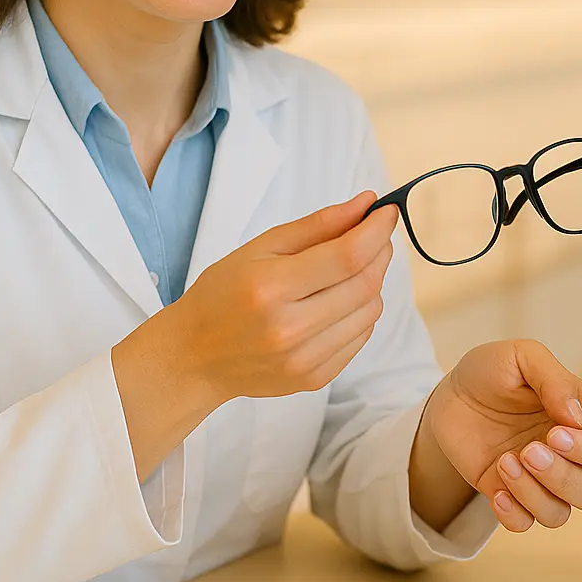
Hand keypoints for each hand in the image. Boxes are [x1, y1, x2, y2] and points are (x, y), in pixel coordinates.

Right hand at [113, 192, 396, 476]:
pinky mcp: (314, 379)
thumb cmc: (223, 294)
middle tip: (372, 235)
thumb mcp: (260, 249)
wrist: (194, 357)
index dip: (376, 230)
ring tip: (347, 270)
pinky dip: (360, 312)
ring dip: (371, 282)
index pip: (348, 256)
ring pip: (370, 310)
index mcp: (270, 288)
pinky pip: (361, 336)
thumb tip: (366, 203)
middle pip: (365, 283)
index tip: (387, 211)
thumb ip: (317, 225)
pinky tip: (336, 302)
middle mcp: (289, 328)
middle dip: (379, 251)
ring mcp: (304, 359)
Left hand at [411, 340, 581, 533]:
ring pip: (561, 513)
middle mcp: (569, 453)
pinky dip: (514, 514)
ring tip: (505, 462)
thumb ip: (555, 381)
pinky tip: (496, 492)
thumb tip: (576, 420)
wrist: (451, 393)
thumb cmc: (494, 369)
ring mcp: (540, 477)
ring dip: (535, 495)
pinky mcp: (510, 493)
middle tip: (527, 450)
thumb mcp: (523, 356)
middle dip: (561, 477)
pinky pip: (525, 523)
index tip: (555, 434)